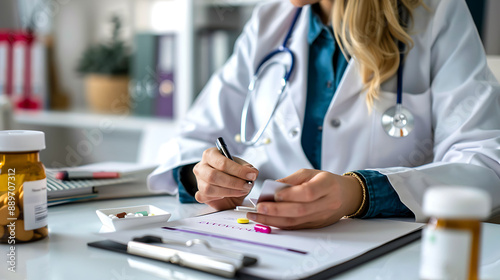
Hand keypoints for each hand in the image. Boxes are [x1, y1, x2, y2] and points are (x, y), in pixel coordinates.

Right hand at [193, 147, 258, 209]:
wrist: (229, 187)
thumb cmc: (233, 174)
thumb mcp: (242, 167)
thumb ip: (248, 168)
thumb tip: (252, 173)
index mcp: (211, 154)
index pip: (222, 162)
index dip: (238, 170)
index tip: (251, 175)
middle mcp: (201, 166)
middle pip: (213, 175)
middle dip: (233, 182)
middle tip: (246, 185)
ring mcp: (198, 180)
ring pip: (209, 188)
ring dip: (228, 191)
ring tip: (241, 191)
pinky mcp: (200, 194)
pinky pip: (205, 197)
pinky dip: (218, 197)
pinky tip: (226, 195)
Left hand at [247, 169, 362, 228]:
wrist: (347, 195)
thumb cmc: (326, 181)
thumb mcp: (310, 173)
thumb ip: (290, 180)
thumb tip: (270, 188)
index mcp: (327, 185)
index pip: (308, 192)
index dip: (290, 195)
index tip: (272, 194)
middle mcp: (327, 203)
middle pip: (300, 210)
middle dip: (276, 210)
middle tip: (259, 207)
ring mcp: (322, 217)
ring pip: (296, 222)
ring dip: (273, 220)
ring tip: (256, 216)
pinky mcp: (317, 226)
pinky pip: (296, 227)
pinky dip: (280, 224)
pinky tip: (267, 221)